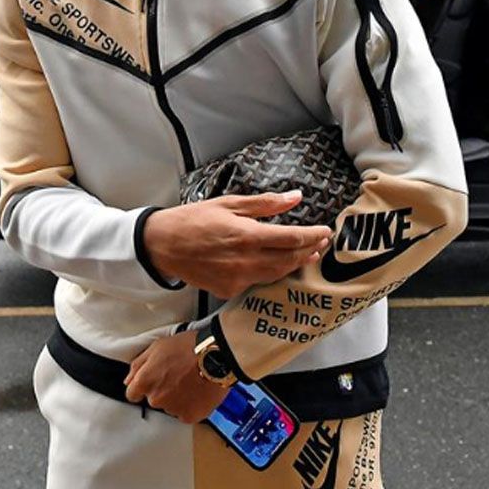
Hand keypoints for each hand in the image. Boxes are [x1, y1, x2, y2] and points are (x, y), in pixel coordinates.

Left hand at [124, 330, 229, 423]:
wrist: (216, 355)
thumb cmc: (189, 347)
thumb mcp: (158, 346)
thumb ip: (139, 365)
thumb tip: (129, 380)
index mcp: (145, 381)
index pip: (132, 395)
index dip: (142, 387)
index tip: (152, 382)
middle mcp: (156, 398)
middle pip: (153, 400)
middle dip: (162, 390)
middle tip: (177, 376)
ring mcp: (173, 409)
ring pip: (170, 407)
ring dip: (177, 398)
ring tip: (191, 382)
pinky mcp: (189, 416)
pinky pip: (186, 414)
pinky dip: (191, 406)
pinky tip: (198, 392)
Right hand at [143, 191, 330, 298]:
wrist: (162, 245)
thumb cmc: (193, 220)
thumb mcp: (229, 203)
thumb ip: (265, 204)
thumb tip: (294, 198)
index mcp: (247, 235)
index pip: (292, 238)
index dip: (313, 235)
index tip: (325, 231)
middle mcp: (245, 260)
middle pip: (289, 259)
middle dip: (309, 250)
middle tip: (321, 242)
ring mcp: (237, 279)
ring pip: (276, 274)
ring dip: (293, 264)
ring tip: (306, 254)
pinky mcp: (228, 290)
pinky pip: (255, 281)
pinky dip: (268, 272)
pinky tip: (274, 264)